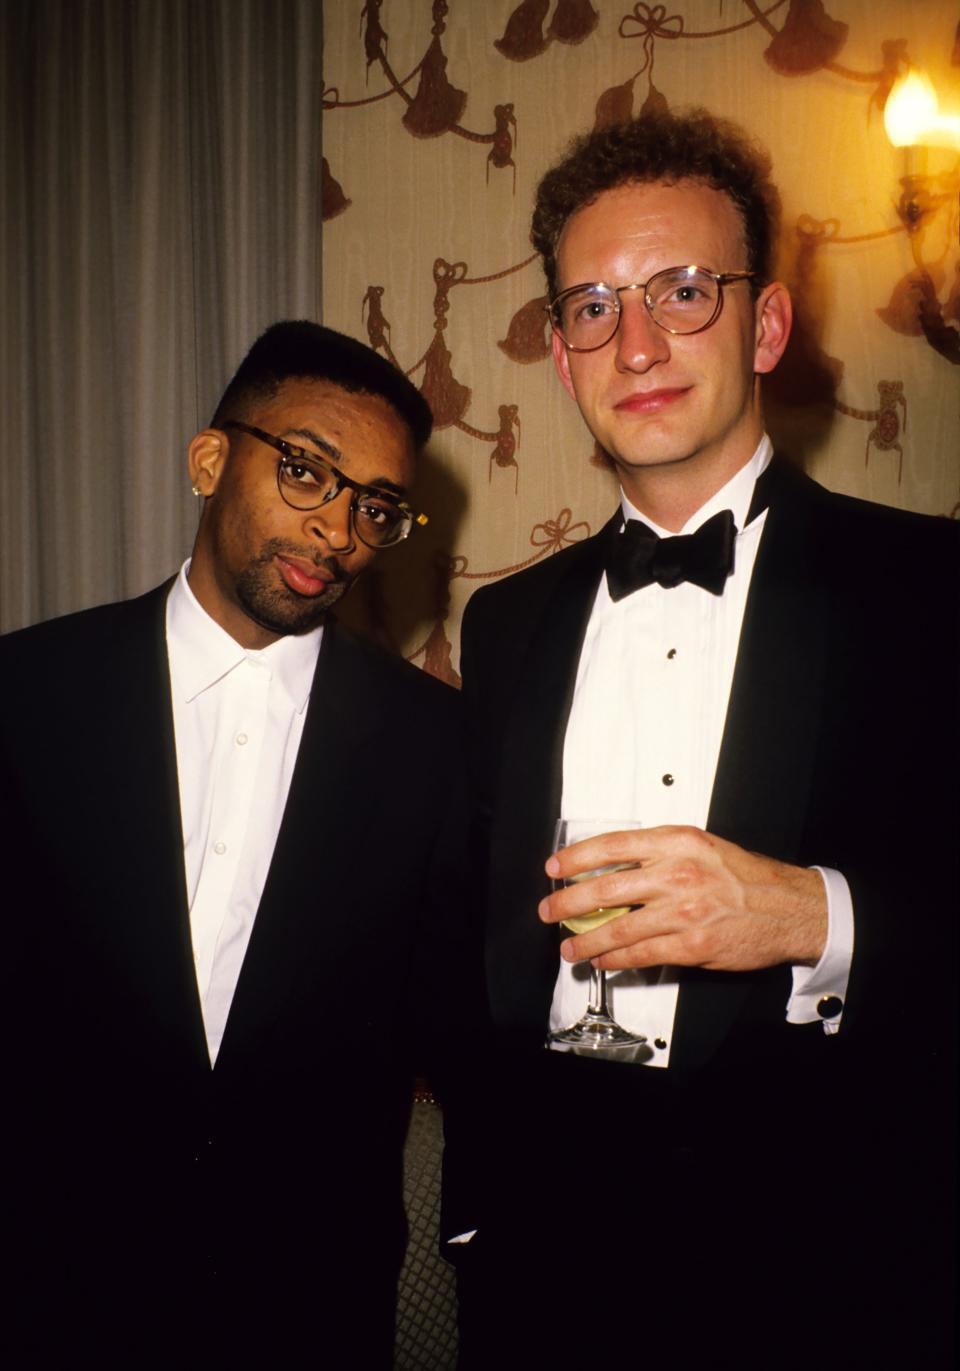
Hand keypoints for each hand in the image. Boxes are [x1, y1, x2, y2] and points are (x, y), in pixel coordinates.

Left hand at [540, 825, 826, 972]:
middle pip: (606, 889)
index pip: (612, 846)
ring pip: (618, 928)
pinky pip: (642, 953)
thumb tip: (615, 867)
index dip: (576, 858)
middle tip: (550, 911)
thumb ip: (660, 853)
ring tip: (570, 947)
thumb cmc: (747, 876)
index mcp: (677, 842)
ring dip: (586, 940)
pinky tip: (604, 960)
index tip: (555, 867)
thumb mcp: (702, 846)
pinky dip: (616, 959)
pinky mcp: (691, 944)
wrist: (788, 906)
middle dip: (569, 903)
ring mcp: (683, 911)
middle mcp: (677, 873)